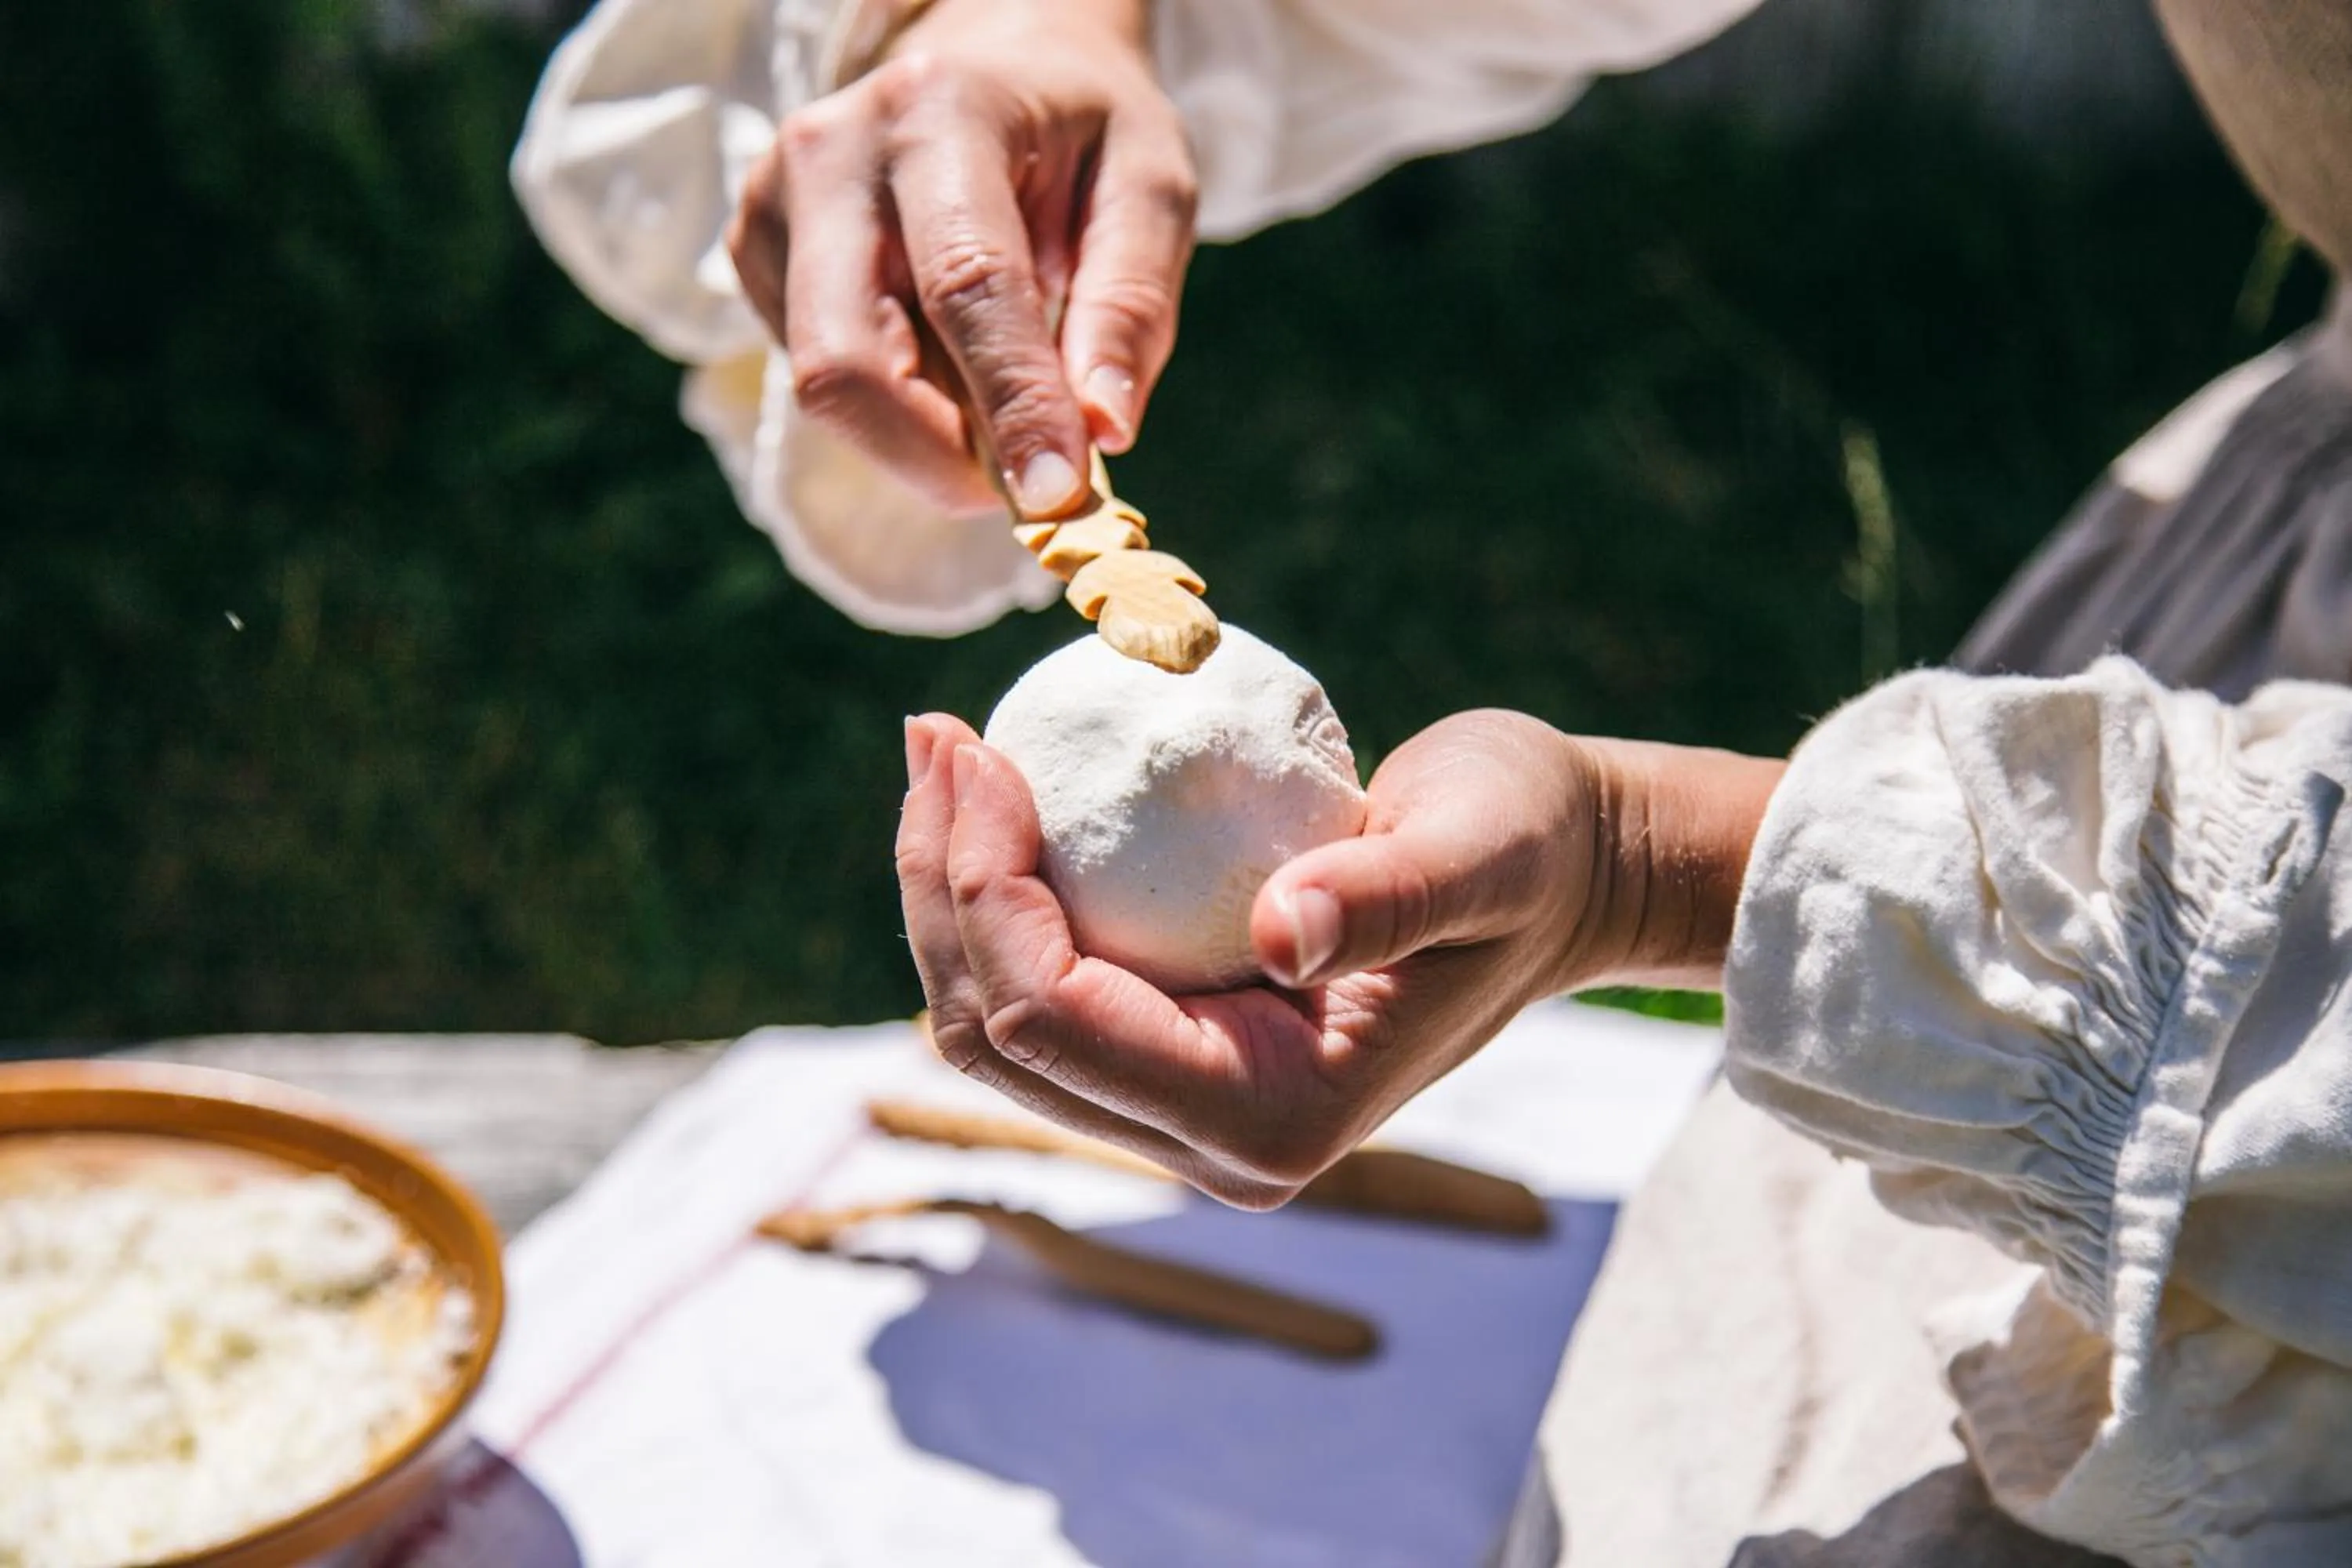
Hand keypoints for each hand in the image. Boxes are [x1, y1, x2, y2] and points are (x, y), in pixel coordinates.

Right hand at [726, 0, 1193, 518]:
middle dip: (941, 457)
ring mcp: (774, 203)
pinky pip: (819, 376)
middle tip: (1031, 488)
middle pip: (849, 362)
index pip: (965, 286)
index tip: (1056, 498)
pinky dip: (901, 405)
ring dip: (929, 435)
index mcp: (941, 112)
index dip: (1010, 404)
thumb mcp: (1150, 188)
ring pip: (831, 387)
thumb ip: (1130, 306)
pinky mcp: (757, 252)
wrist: (995, 61)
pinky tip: (948, 356)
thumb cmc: (1084, 131)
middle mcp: (831, 150)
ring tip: (1004, 389)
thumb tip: (1100, 432)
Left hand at [895, 709, 1782, 1206]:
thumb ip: (1392, 894)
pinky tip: (991, 796)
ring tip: (945, 753)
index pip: (1055, 1020)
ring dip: (946, 894)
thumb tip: (1277, 936)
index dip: (983, 889)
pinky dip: (994, 900)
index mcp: (1273, 1119)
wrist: (1557, 879)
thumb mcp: (1484, 849)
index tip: (978, 745)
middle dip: (936, 888)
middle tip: (937, 733)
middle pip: (994, 1038)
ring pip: (993, 1028)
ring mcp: (1183, 1112)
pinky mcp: (1170, 1057)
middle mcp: (1212, 1145)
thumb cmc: (1531, 848)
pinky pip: (1037, 992)